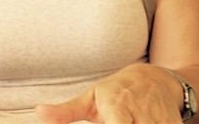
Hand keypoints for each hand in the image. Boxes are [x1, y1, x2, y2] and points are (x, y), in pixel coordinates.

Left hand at [35, 63, 182, 123]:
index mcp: (116, 107)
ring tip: (126, 122)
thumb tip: (38, 113)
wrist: (155, 80)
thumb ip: (66, 111)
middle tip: (116, 122)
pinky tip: (139, 123)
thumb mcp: (90, 98)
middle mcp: (140, 115)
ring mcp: (160, 122)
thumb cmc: (115, 90)